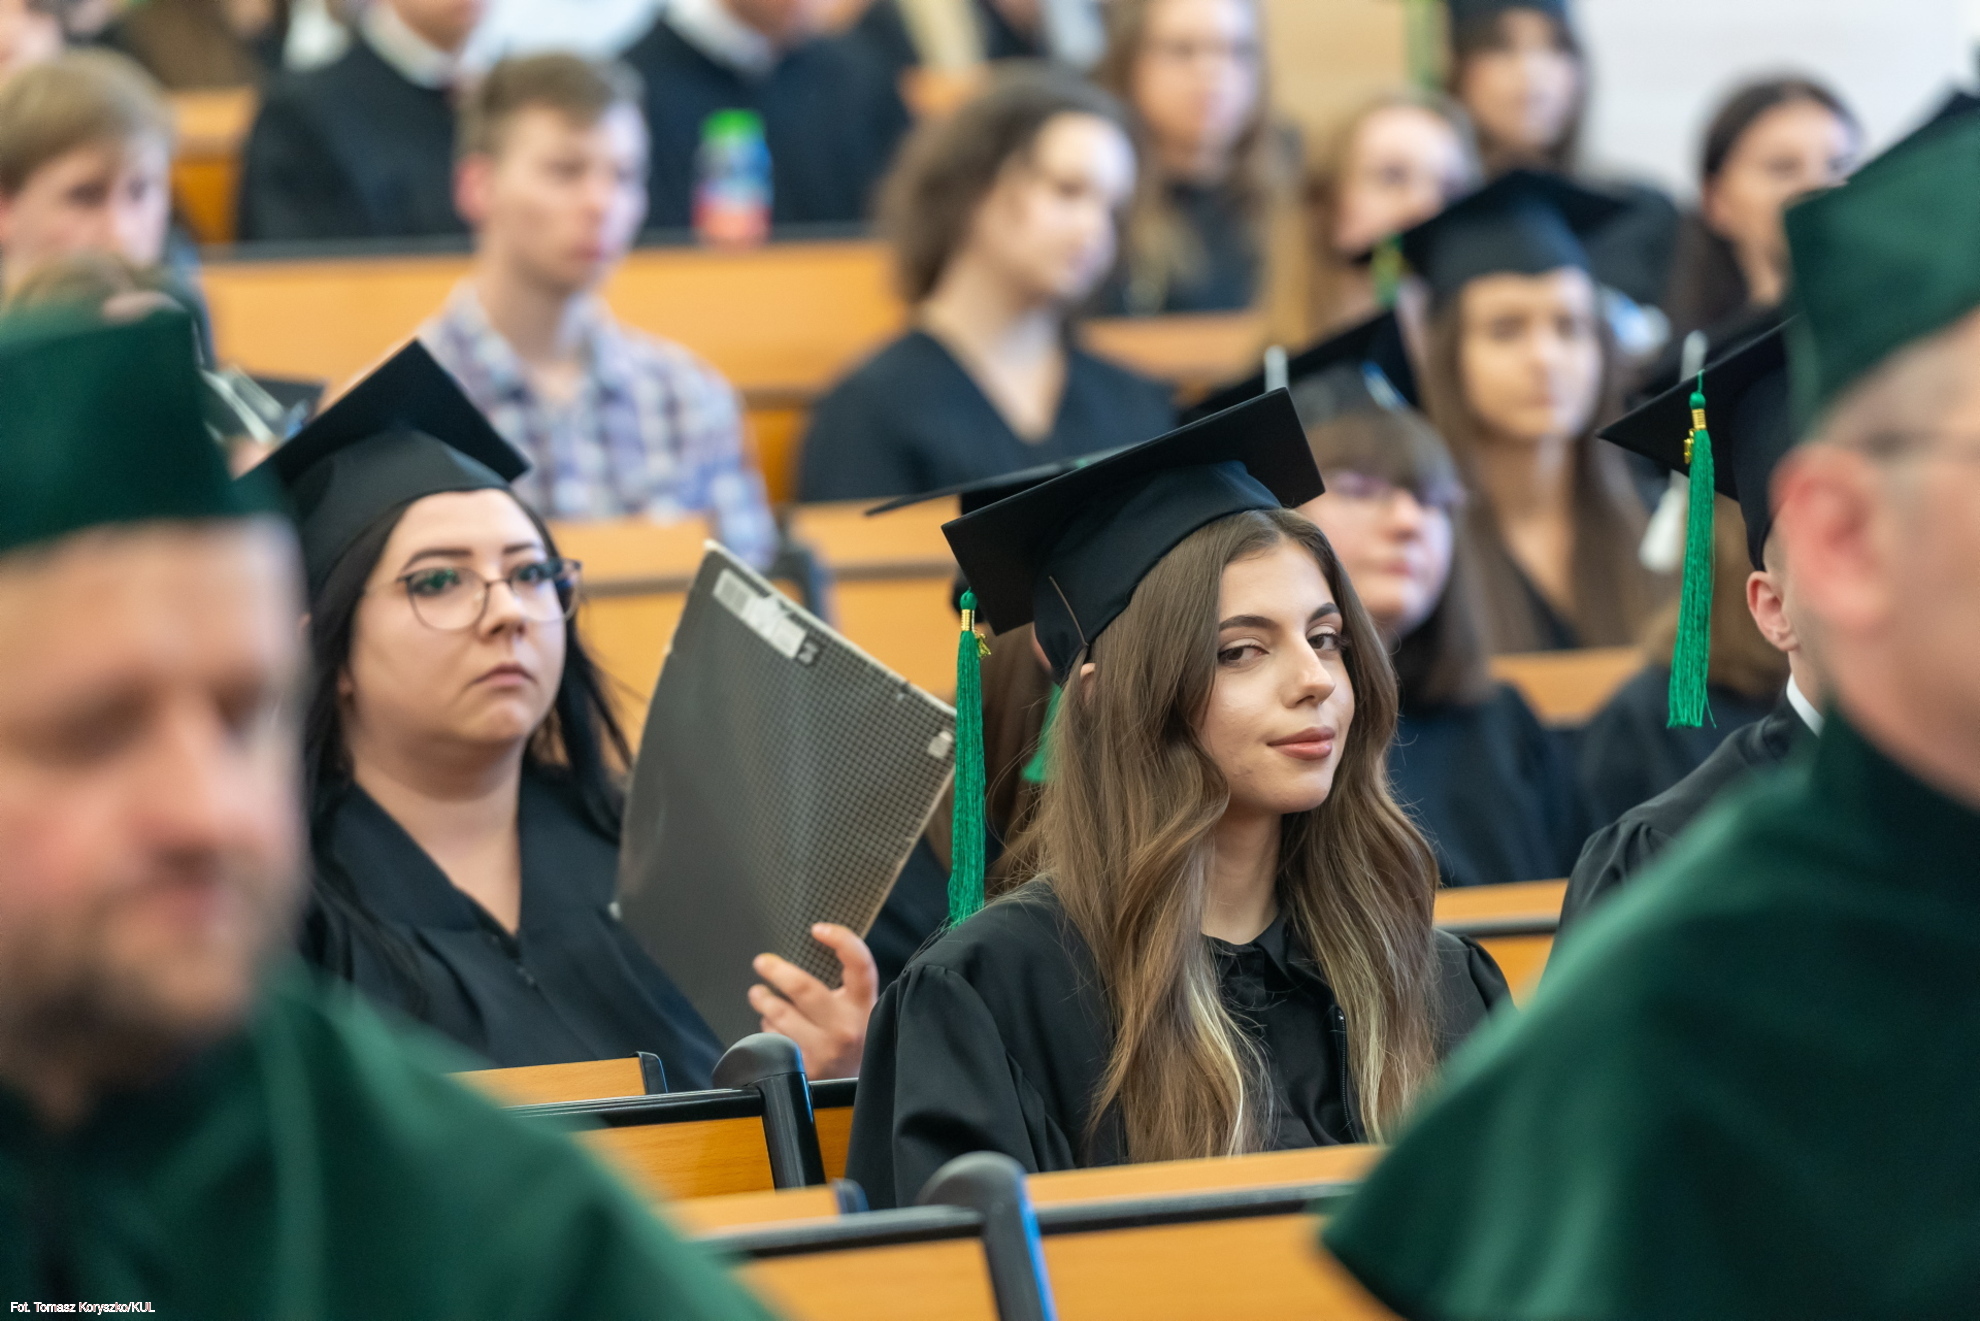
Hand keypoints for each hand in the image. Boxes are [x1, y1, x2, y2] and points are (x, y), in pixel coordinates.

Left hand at [748, 923, 877, 1080]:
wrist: (861, 1092)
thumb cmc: (858, 1041)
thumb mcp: (863, 1012)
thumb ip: (849, 988)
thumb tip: (817, 950)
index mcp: (864, 1006)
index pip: (859, 964)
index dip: (840, 940)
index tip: (819, 929)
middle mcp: (845, 1028)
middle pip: (804, 988)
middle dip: (777, 971)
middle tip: (762, 962)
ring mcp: (824, 1051)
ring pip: (780, 1016)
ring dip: (764, 1000)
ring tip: (758, 994)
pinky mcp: (804, 1071)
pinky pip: (774, 1041)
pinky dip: (768, 1031)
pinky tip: (771, 1029)